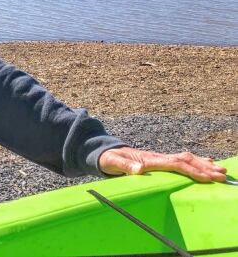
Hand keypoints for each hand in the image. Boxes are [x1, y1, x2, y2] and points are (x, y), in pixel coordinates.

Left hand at [99, 147, 227, 182]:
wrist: (106, 151)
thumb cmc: (109, 159)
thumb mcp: (112, 163)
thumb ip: (124, 166)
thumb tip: (138, 170)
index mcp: (150, 160)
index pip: (176, 164)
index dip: (192, 170)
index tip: (207, 177)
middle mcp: (158, 157)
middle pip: (185, 160)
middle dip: (204, 168)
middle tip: (222, 175)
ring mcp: (160, 158)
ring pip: (186, 159)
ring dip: (203, 164)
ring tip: (221, 170)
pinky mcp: (160, 160)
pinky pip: (182, 160)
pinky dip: (196, 161)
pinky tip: (207, 162)